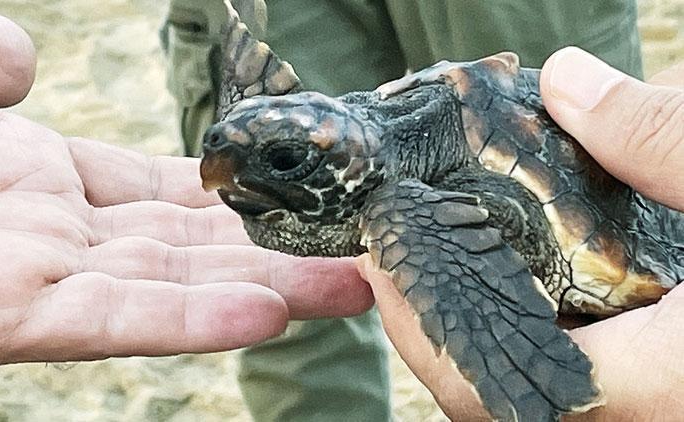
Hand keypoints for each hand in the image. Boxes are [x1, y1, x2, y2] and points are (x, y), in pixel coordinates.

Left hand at [0, 11, 372, 370]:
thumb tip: (33, 70)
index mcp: (31, 175)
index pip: (157, 192)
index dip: (231, 196)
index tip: (300, 196)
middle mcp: (45, 230)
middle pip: (185, 245)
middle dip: (276, 251)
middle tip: (363, 255)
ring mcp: (26, 273)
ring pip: (168, 288)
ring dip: (265, 291)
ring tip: (353, 289)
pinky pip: (111, 320)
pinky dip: (192, 321)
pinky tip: (272, 312)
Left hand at [358, 47, 683, 420]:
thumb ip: (664, 140)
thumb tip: (568, 84)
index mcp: (680, 383)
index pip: (520, 389)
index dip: (434, 339)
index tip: (387, 273)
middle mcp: (663, 414)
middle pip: (506, 410)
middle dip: (436, 348)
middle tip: (397, 275)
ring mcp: (663, 407)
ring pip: (536, 409)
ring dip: (475, 351)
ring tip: (439, 281)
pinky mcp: (668, 390)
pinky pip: (578, 389)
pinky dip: (532, 346)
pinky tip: (520, 294)